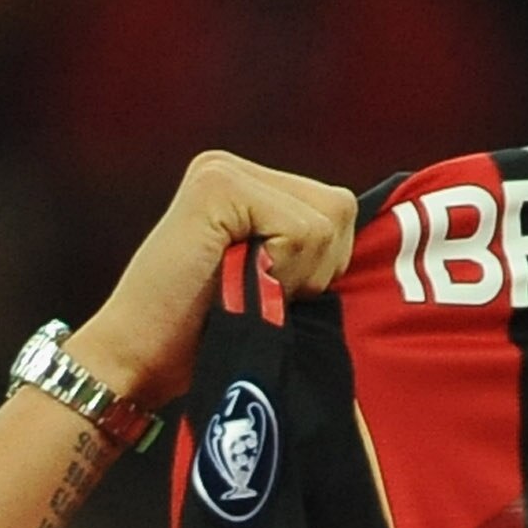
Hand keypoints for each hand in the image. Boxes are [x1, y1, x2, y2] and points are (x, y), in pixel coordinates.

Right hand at [68, 151, 360, 405]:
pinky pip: (303, 231)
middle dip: (316, 268)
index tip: (269, 293)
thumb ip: (311, 251)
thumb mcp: (272, 283)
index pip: (337, 209)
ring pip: (326, 221)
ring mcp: (222, 171)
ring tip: (244, 289)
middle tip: (258, 293)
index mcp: (248, 183)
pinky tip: (237, 283)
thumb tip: (388, 244)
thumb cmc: (207, 337)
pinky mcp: (217, 188)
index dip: (322, 267)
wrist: (139, 361)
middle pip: (339, 209)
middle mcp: (232, 165)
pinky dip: (283, 271)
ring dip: (298, 273)